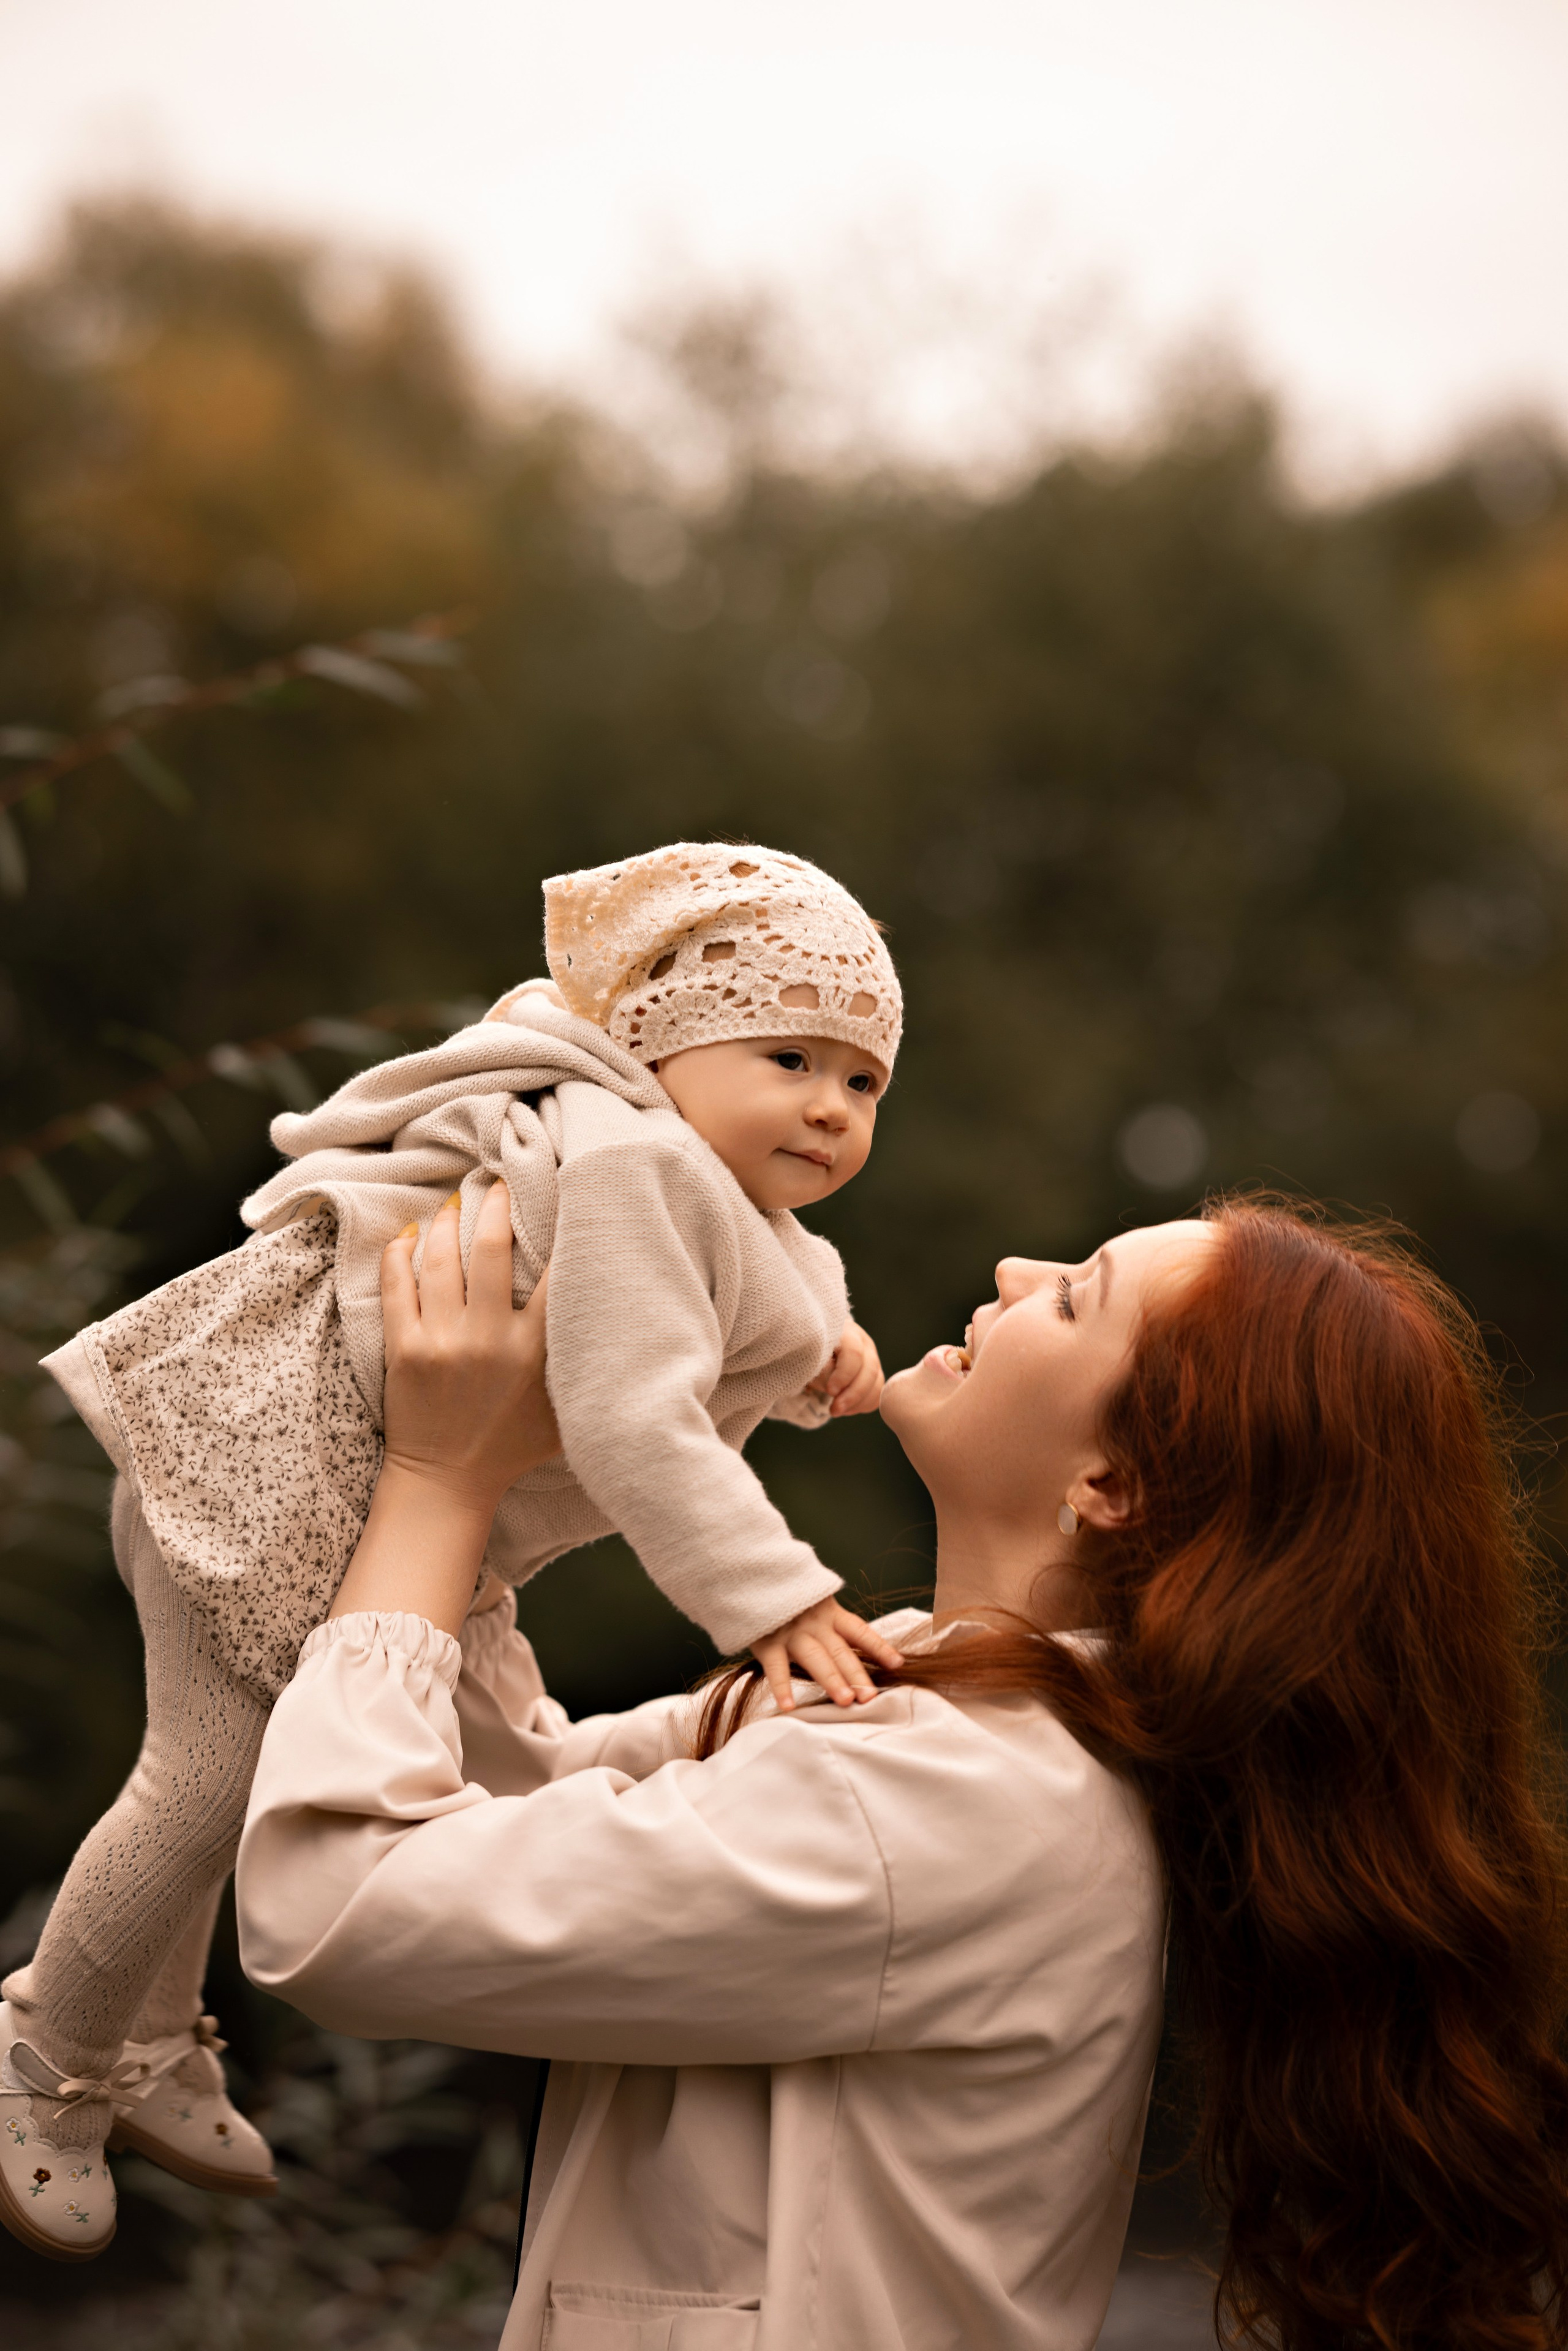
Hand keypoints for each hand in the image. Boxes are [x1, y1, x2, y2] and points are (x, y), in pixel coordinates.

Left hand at [330, 1185, 557, 1633]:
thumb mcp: (567, 1410)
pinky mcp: (403, 1349)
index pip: (557, 1274)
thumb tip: (621, 1319)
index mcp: (536, 1352)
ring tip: (454, 1201)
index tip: (563, 1193)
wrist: (447, 1483)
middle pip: (492, 1249)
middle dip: (495, 1204)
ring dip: (446, 1221)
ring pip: (440, 1258)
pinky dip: (399, 1253)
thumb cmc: (514, 1446)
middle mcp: (490, 1340)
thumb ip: (587, 1364)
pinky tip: (407, 1233)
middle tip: (498, 1182)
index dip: (563, 1226)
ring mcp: (442, 1342)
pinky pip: (396, 1285)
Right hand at [751, 1595, 905, 1712]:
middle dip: (857, 1674)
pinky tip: (789, 1707)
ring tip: (846, 1701)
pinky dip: (781, 1687)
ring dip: (831, 1680)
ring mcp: (791, 1633)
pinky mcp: (767, 1641)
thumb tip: (853, 1651)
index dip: (879, 1647)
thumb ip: (831, 1621)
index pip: (859, 1631)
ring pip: (815, 1659)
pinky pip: (776, 1667)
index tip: (898, 1664)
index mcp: (829, 1613)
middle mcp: (814, 1624)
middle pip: (840, 1651)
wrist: (750, 1575)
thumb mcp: (813, 1601)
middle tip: (871, 1697)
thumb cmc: (785, 1596)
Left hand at [808, 1317, 883, 1416]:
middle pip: (870, 1368)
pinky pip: (877, 1392)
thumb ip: (822, 1371)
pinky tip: (846, 1408)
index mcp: (846, 1332)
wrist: (810, 1350)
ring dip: (858, 1402)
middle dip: (853, 1394)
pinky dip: (864, 1404)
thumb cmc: (807, 1352)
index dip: (845, 1374)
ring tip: (836, 1411)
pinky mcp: (873, 1372)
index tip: (830, 1391)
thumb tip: (836, 1391)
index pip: (854, 1353)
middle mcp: (863, 1341)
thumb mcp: (808, 1359)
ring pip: (876, 1381)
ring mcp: (871, 1356)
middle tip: (834, 1410)